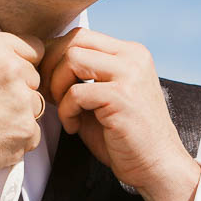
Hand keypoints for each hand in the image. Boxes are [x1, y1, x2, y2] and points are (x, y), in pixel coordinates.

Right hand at [0, 32, 44, 177]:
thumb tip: (20, 61)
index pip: (33, 48)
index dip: (20, 63)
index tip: (7, 76)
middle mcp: (13, 70)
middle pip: (34, 79)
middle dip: (19, 90)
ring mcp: (22, 102)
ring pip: (34, 106)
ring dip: (19, 114)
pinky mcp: (26, 132)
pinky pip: (32, 134)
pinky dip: (17, 139)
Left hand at [40, 28, 200, 200]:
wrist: (157, 165)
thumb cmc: (125, 136)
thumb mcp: (103, 96)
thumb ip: (81, 76)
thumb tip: (44, 62)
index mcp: (130, 53)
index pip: (82, 36)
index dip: (56, 56)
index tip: (49, 82)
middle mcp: (133, 57)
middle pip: (75, 40)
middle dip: (52, 66)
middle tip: (50, 95)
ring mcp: (129, 75)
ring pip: (73, 59)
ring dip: (58, 86)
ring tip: (65, 111)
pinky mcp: (122, 97)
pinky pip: (76, 93)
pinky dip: (66, 111)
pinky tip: (74, 127)